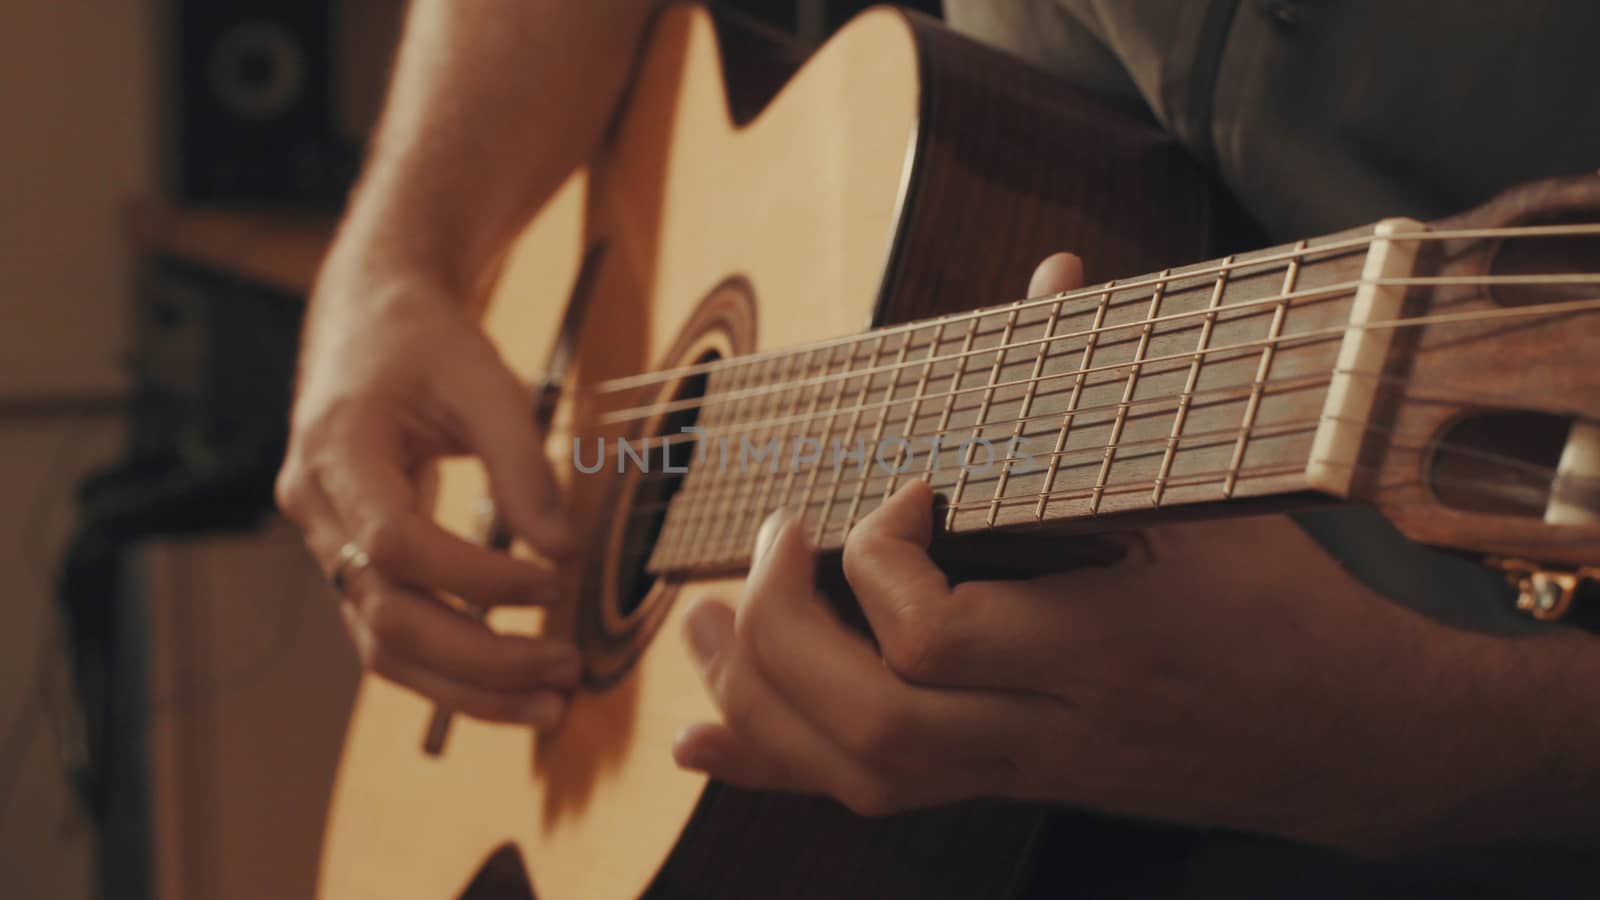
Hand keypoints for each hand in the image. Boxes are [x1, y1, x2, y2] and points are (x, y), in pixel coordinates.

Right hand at [277, 265, 578, 727]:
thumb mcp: (484, 382)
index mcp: (336, 451)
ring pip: (382, 646)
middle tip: (565, 672)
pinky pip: (391, 635)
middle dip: (481, 660)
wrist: (370, 319)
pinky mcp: (351, 563)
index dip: (478, 578)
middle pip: (385, 619)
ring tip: (549, 703)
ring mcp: (326, 544)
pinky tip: (512, 683)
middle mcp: (315, 509)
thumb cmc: (426, 343)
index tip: (555, 582)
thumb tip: (564, 551)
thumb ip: (523, 466)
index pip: (397, 545)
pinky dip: (452, 669)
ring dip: (468, 688)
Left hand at [671, 253, 1512, 852]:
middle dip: (783, 636)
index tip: (901, 491)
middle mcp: (1052, 725)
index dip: (880, 559)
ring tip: (705, 622)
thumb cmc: (1291, 609)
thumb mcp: (1217, 495)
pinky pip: (879, 802)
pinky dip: (777, 766)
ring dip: (759, 699)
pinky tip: (708, 737)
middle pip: (871, 723)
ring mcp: (1028, 769)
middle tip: (771, 546)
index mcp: (1103, 644)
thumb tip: (1055, 275)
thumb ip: (1114, 392)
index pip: (934, 636)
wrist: (1359, 743)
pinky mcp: (1016, 787)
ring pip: (862, 775)